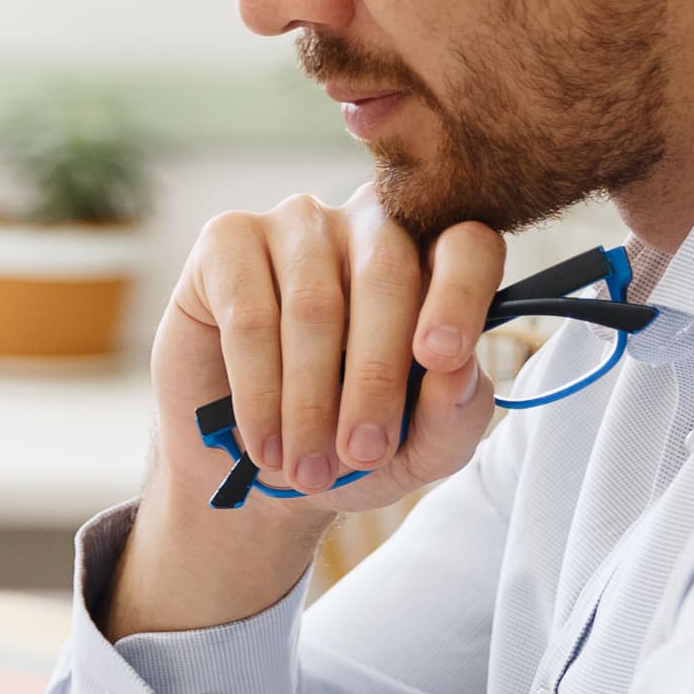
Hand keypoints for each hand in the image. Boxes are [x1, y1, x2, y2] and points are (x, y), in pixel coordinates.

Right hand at [116, 195, 502, 636]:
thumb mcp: (420, 450)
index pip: (466, 245)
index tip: (441, 357)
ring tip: (306, 468)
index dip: (459, 294)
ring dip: (310, 402)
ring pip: (314, 305)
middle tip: (363, 454)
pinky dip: (258, 391)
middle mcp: (368, 226)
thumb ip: (455, 413)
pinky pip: (247, 315)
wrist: (250, 468)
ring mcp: (296, 225)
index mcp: (432, 261)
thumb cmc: (346, 444)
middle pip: (386, 274)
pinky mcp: (226, 241)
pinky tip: (264, 441)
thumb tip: (457, 370)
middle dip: (376, 377)